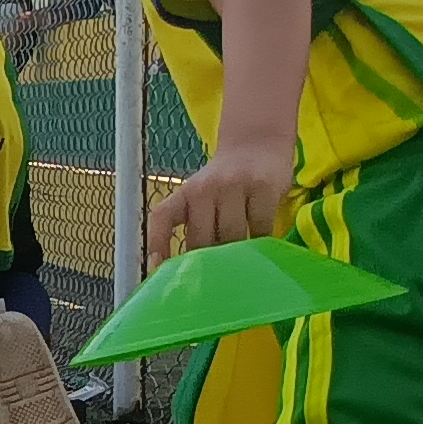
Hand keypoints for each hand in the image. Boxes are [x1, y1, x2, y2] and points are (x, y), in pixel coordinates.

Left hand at [150, 142, 291, 256]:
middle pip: (201, 239)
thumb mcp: (201, 195)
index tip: (158, 268)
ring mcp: (234, 185)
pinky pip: (261, 228)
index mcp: (185, 193)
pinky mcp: (263, 187)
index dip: (157, 243)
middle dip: (209, 264)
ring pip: (232, 236)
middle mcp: (205, 188)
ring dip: (238, 256)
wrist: (257, 142)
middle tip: (218, 281)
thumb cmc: (226, 182)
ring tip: (243, 266)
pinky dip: (263, 244)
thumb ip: (195, 224)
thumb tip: (192, 270)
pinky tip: (264, 248)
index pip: (162, 217)